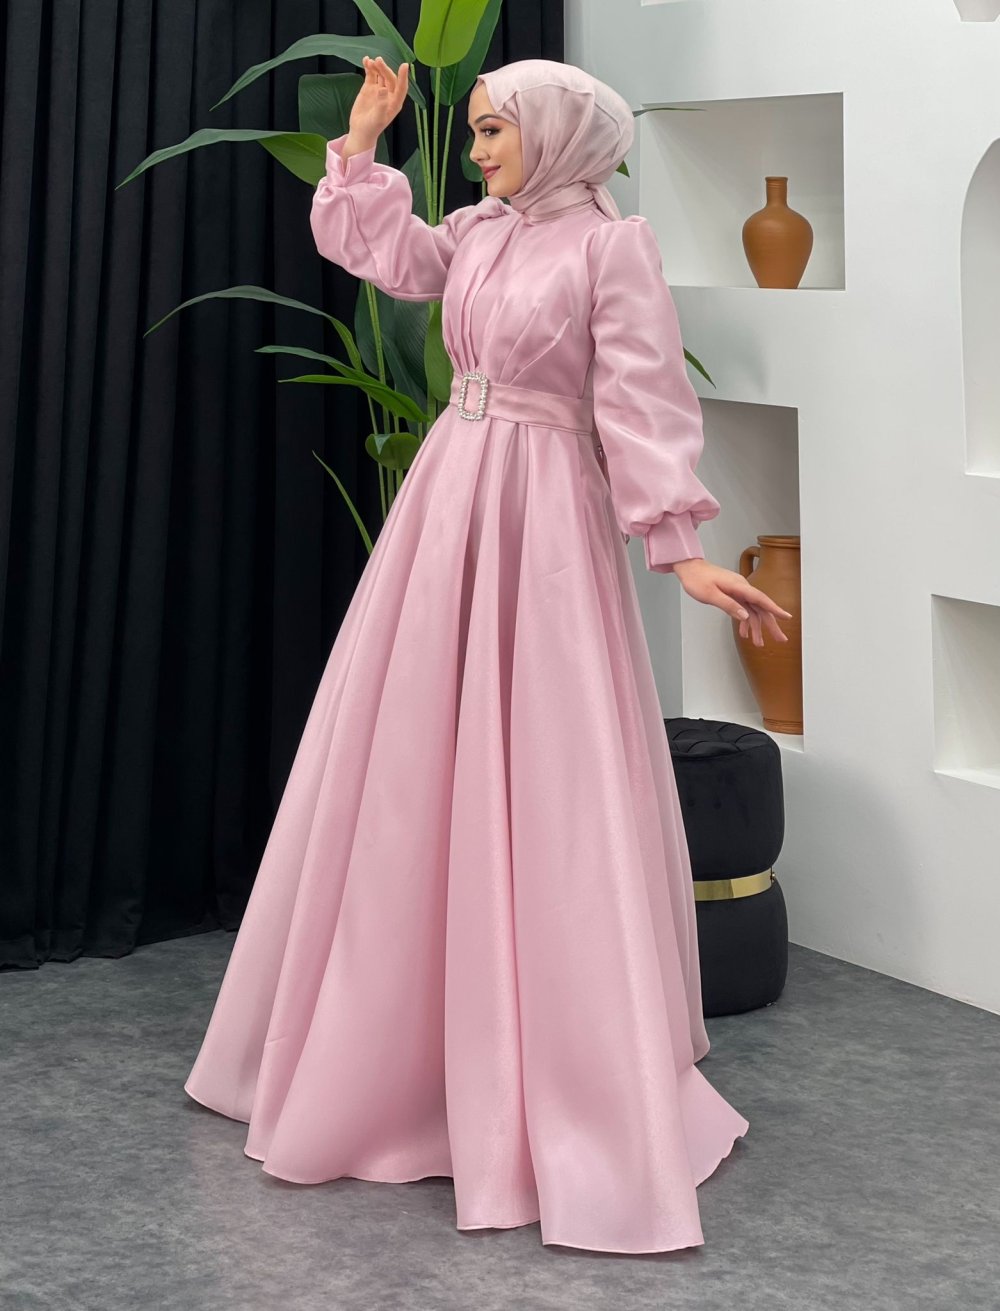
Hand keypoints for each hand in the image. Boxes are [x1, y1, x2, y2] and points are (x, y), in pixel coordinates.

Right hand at [348, 55, 409, 146]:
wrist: (360, 131)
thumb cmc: (371, 128)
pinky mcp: (369, 88)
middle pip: (389, 78)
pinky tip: (366, 60)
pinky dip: (369, 68)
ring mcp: (379, 90)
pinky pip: (371, 75)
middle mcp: (389, 94)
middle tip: (378, 61)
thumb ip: (381, 104)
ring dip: (377, 66)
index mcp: (395, 103)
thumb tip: (383, 89)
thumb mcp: (377, 118)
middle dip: (385, 69)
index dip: (403, 77)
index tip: (405, 65)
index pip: (402, 87)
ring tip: (371, 61)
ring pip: (380, 74)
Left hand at [671, 558, 792, 645]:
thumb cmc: (697, 579)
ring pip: (753, 610)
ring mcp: (738, 591)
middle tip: (781, 639)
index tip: (787, 617)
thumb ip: (728, 605)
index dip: (775, 609)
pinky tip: (745, 632)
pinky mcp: (733, 593)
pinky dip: (745, 620)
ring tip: (759, 643)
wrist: (689, 568)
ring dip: (756, 627)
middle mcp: (742, 588)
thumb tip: (745, 617)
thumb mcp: (710, 595)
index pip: (761, 599)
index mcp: (739, 586)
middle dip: (771, 624)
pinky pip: (744, 608)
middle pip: (761, 608)